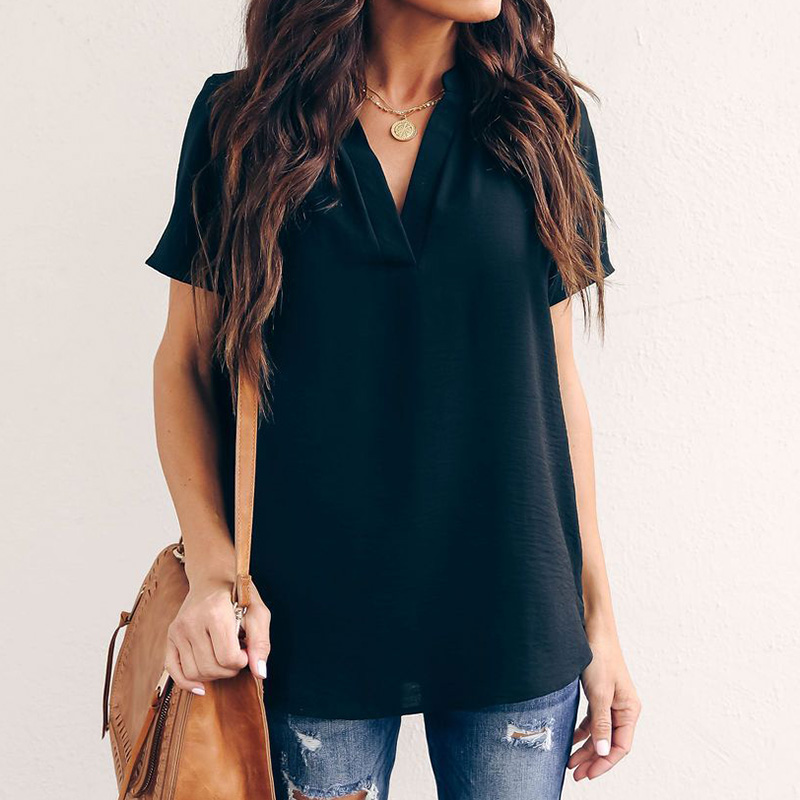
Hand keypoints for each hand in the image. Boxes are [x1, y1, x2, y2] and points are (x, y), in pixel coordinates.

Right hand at [165, 577, 271, 694]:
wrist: (213, 579)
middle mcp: (192, 621)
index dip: (242, 661)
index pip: (228, 657)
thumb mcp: (258, 612)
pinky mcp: (171, 636)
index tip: (246, 651)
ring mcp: (178, 629)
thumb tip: (260, 672)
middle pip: (211, 668)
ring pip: (194, 673)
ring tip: (223, 658)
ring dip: (213, 675)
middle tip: (237, 656)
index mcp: (215, 612)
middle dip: (229, 669)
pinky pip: (173, 670)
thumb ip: (261, 642)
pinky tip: (201, 686)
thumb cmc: (238, 595)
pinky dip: (187, 683)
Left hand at [569, 630, 640, 780]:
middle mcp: (623, 708)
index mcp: (630, 710)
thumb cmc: (600, 657)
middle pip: (610, 743)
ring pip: (600, 733)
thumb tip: (603, 752)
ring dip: (586, 749)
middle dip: (593, 760)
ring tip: (571, 762)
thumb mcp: (599, 693)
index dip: (605, 763)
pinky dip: (583, 732)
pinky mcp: (599, 695)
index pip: (621, 747)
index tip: (588, 774)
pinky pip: (592, 721)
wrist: (592, 629)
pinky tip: (572, 740)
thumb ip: (601, 724)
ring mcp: (611, 702)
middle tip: (576, 773)